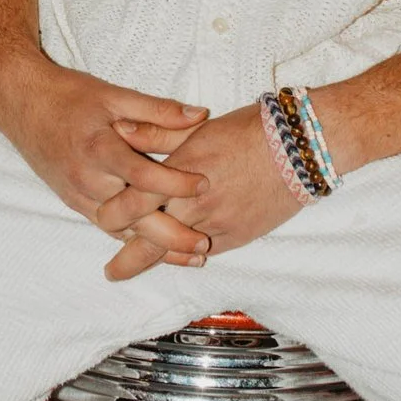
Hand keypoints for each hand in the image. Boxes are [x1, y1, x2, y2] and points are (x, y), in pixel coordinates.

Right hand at [0, 51, 213, 273]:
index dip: (175, 184)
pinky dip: (133, 239)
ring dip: (155, 246)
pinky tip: (158, 248)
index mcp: (99, 148)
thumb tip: (200, 115)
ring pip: (121, 231)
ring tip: (190, 256)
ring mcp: (79, 195)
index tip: (205, 184)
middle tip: (204, 244)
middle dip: (170, 235)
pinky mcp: (74, 202)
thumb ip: (158, 109)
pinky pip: (107, 227)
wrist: (21, 103)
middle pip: (133, 217)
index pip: (142, 176)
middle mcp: (87, 178)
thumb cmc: (69, 95)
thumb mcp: (114, 94)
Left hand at [95, 102, 300, 283]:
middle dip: (126, 261)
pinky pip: (205, 252)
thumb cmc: (248, 130)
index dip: (111, 216)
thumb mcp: (196, 128)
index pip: (133, 203)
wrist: (298, 148)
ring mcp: (218, 225)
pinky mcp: (238, 237)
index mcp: (179, 172)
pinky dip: (189, 255)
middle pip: (149, 242)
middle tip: (112, 272)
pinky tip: (178, 258)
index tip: (102, 220)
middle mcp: (195, 204)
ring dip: (155, 261)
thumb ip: (155, 133)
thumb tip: (119, 129)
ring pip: (176, 253)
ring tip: (136, 270)